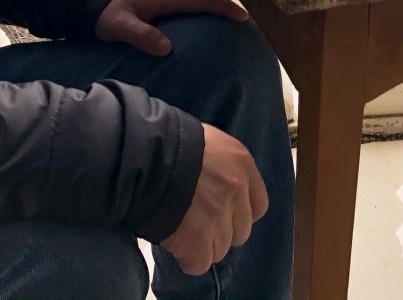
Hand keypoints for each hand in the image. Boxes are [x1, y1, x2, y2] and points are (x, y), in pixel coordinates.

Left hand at [94, 0, 247, 56]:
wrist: (91, 0)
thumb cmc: (106, 11)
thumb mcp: (119, 24)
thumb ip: (140, 34)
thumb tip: (167, 48)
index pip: (200, 0)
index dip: (223, 7)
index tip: (243, 17)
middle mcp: (168, 1)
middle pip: (204, 4)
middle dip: (225, 13)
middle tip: (244, 30)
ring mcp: (163, 8)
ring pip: (195, 11)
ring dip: (212, 19)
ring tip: (229, 39)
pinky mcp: (158, 16)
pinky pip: (185, 19)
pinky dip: (198, 26)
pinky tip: (200, 43)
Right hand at [162, 124, 268, 274]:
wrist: (144, 153)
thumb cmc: (170, 140)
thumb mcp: (206, 141)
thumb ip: (221, 165)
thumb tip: (218, 185)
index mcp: (241, 163)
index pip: (258, 205)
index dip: (238, 212)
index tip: (221, 210)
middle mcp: (236, 191)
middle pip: (240, 231)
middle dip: (220, 230)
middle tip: (194, 218)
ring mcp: (218, 217)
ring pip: (220, 249)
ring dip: (201, 243)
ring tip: (179, 224)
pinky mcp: (198, 240)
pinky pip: (199, 263)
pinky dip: (186, 257)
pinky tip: (174, 239)